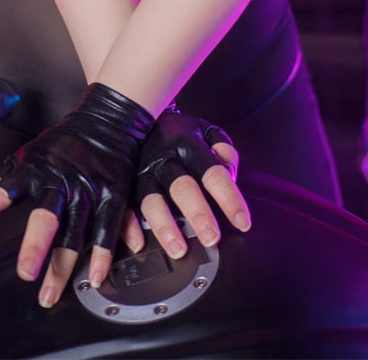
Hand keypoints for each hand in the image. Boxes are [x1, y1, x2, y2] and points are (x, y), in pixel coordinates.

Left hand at [0, 83, 152, 307]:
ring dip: (64, 267)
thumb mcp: (32, 150)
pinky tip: (94, 277)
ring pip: (75, 235)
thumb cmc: (66, 141)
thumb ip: (6, 172)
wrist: (109, 120)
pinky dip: (103, 255)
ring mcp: (88, 191)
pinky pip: (108, 231)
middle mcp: (61, 183)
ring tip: (50, 294)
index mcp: (36, 171)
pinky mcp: (113, 197)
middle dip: (36, 245)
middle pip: (47, 217)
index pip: (6, 188)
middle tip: (26, 273)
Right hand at [130, 107, 250, 260]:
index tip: (243, 223)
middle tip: (212, 238)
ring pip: (151, 200)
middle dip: (198, 214)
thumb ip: (224, 150)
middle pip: (182, 187)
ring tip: (179, 249)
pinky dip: (129, 226)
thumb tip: (230, 174)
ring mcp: (142, 171)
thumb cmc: (180, 134)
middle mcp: (164, 158)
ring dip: (165, 226)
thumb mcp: (206, 131)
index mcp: (188, 143)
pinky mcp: (125, 182)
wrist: (142, 119)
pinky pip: (124, 206)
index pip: (213, 172)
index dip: (229, 198)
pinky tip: (139, 243)